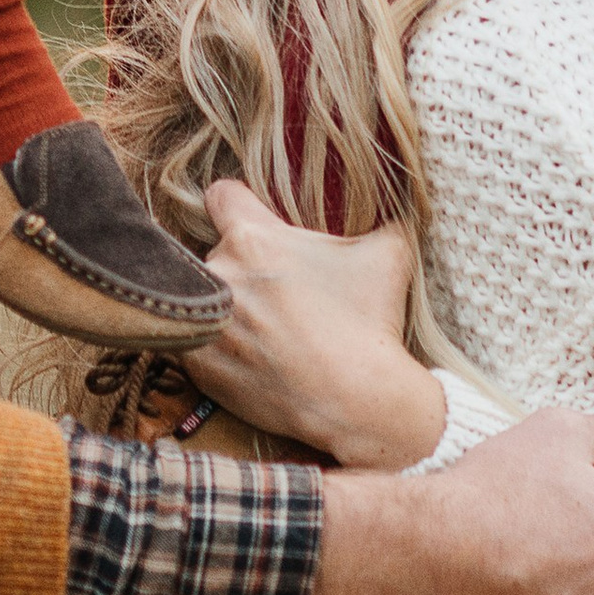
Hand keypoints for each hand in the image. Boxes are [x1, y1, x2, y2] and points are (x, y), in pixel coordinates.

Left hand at [187, 181, 444, 470]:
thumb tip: (398, 193)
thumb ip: (383, 215)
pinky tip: (250, 355)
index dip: (237, 204)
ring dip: (224, 304)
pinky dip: (214, 346)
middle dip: (241, 263)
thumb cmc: (370, 322)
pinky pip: (195, 340)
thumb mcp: (387, 253)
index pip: (219, 195)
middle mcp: (220, 273)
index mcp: (252, 237)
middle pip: (216, 251)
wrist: (358, 401)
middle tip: (274, 289)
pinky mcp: (198, 365)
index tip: (251, 220)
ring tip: (262, 325)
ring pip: (203, 296)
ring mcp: (205, 322)